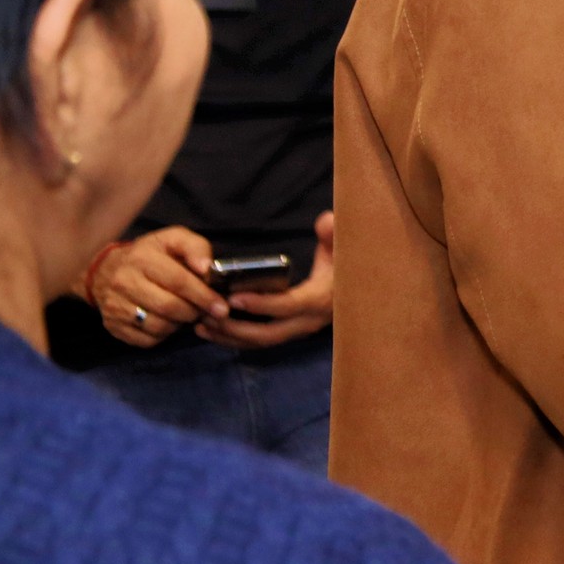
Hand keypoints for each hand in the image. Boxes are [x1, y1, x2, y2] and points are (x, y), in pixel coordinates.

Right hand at [91, 227, 225, 346]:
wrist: (107, 270)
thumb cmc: (150, 254)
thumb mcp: (173, 239)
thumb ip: (196, 247)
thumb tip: (206, 268)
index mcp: (142, 259)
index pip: (178, 281)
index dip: (203, 296)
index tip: (221, 307)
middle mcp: (124, 282)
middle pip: (169, 307)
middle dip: (194, 312)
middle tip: (205, 310)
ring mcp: (115, 306)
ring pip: (159, 326)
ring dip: (180, 324)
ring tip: (186, 313)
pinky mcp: (113, 326)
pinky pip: (147, 340)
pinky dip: (164, 334)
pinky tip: (167, 321)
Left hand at [202, 211, 334, 349]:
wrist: (361, 292)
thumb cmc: (347, 265)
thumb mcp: (342, 247)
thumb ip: (332, 234)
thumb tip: (326, 221)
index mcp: (320, 299)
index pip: (288, 306)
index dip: (262, 304)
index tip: (234, 298)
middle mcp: (309, 321)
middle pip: (269, 334)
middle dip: (235, 329)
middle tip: (207, 316)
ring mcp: (299, 330)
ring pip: (262, 342)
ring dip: (231, 337)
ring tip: (201, 326)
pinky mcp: (291, 333)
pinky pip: (261, 342)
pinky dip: (236, 340)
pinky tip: (214, 332)